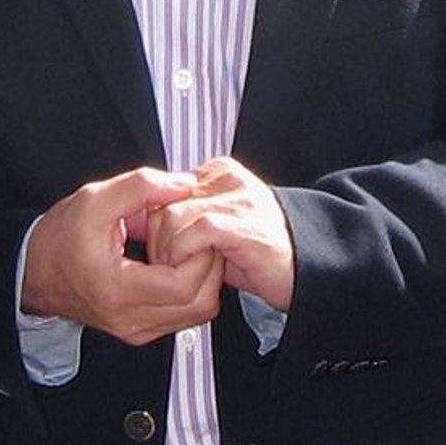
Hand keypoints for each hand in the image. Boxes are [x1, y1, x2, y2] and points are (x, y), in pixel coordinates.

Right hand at [22, 168, 223, 345]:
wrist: (33, 271)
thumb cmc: (58, 239)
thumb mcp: (95, 199)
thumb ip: (141, 187)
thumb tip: (184, 185)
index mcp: (117, 290)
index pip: (184, 285)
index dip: (202, 256)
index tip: (196, 231)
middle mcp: (129, 318)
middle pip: (200, 304)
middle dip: (210, 266)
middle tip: (200, 237)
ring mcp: (135, 329)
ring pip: (198, 313)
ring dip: (204, 279)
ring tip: (187, 249)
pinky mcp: (140, 330)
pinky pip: (184, 316)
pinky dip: (191, 289)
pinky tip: (176, 265)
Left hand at [149, 158, 295, 310]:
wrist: (307, 271)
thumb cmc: (259, 255)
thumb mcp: (215, 229)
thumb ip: (184, 219)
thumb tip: (138, 222)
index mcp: (219, 173)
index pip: (163, 188)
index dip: (152, 222)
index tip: (157, 249)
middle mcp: (228, 179)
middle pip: (162, 202)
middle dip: (155, 238)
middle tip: (165, 264)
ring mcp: (237, 200)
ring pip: (173, 216)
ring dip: (167, 251)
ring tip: (178, 270)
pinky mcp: (243, 224)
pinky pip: (197, 232)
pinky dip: (185, 254)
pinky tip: (193, 271)